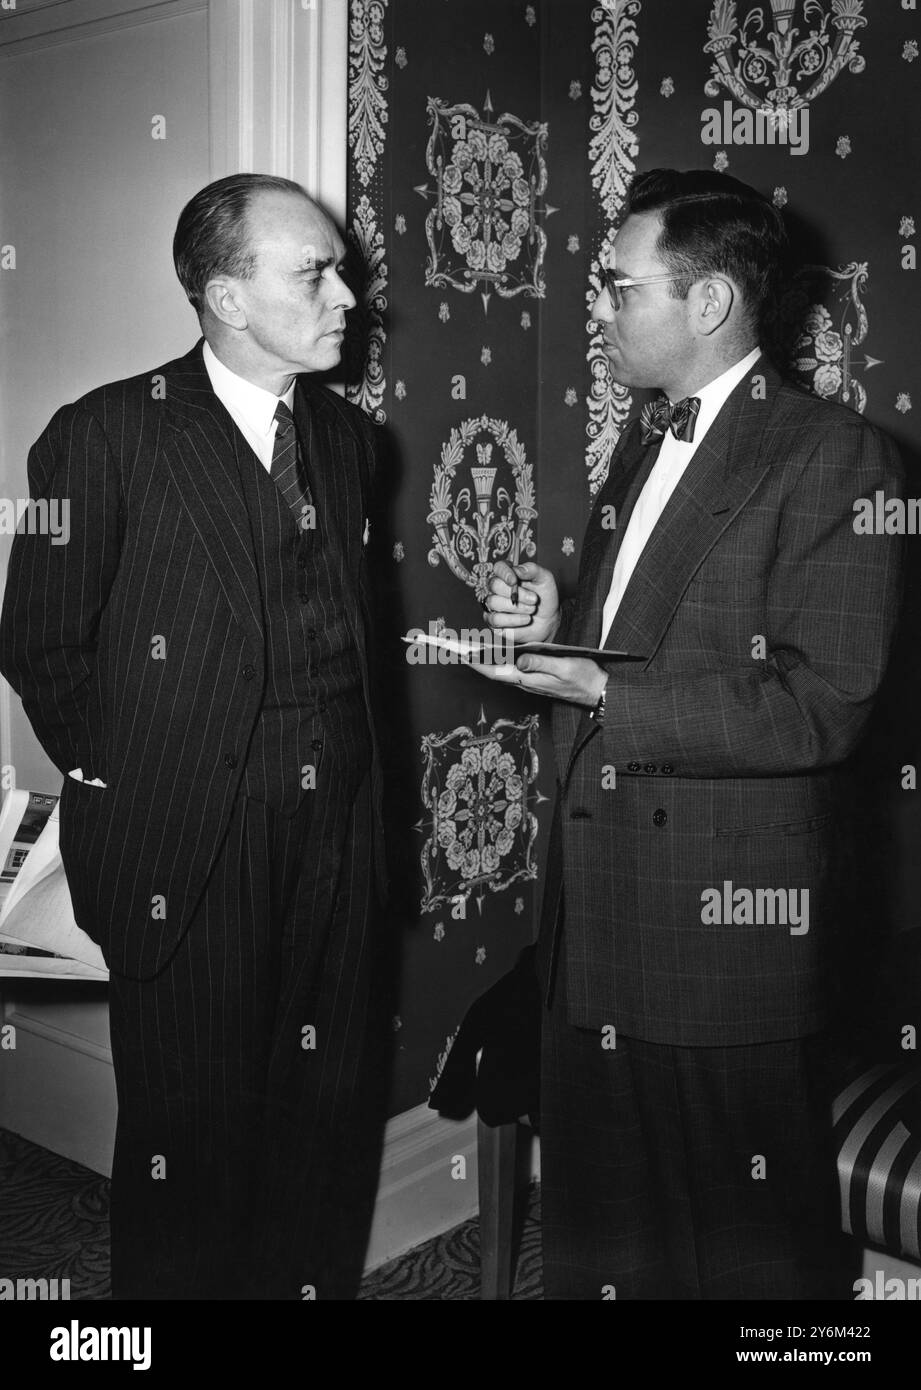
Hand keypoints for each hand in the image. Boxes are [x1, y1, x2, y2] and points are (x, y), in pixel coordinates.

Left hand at [468, 651, 607, 706]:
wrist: (598, 692)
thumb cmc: (584, 678)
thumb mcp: (565, 666)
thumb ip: (541, 663)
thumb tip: (519, 660)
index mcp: (529, 679)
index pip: (496, 671)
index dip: (476, 662)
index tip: (459, 653)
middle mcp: (525, 682)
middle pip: (493, 671)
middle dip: (473, 659)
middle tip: (453, 648)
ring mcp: (529, 681)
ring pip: (500, 670)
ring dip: (483, 660)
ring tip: (465, 648)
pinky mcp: (535, 678)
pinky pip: (510, 670)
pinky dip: (497, 661)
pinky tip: (491, 653)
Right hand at [484, 561, 560, 644]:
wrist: (548, 620)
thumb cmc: (544, 598)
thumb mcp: (545, 579)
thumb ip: (532, 569)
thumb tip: (517, 569)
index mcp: (509, 573)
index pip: (498, 567)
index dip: (504, 573)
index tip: (514, 581)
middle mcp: (498, 588)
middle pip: (494, 585)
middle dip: (517, 593)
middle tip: (534, 599)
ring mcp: (494, 604)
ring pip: (494, 602)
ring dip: (517, 607)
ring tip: (532, 609)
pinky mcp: (493, 620)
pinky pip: (495, 619)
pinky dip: (513, 620)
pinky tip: (525, 619)